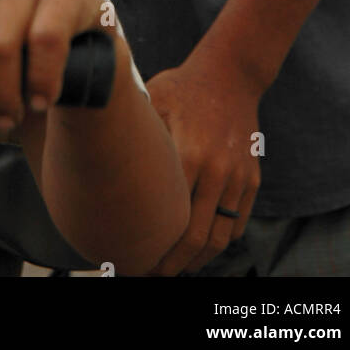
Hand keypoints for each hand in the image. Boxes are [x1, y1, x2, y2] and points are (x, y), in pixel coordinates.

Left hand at [143, 53, 262, 275]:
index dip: (154, 246)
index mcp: (190, 155)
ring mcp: (238, 178)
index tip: (134, 259)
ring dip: (199, 261)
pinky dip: (220, 243)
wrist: (230, 74)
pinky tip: (199, 251)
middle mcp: (218, 172)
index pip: (172, 218)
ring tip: (176, 270)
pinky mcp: (252, 179)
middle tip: (152, 275)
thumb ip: (135, 132)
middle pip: (197, 238)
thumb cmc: (181, 86)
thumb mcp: (152, 100)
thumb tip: (97, 159)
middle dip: (174, 264)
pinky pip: (238, 223)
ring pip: (221, 237)